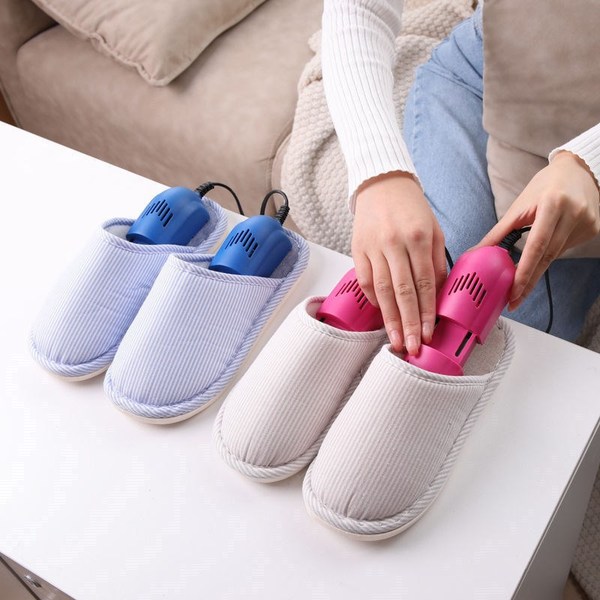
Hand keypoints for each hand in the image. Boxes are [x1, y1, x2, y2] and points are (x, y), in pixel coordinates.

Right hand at [352, 171, 446, 353]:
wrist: (382, 184)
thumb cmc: (412, 208)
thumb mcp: (435, 230)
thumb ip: (437, 262)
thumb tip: (436, 295)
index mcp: (419, 237)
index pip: (424, 283)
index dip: (426, 311)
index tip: (428, 333)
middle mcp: (395, 243)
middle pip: (402, 291)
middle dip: (408, 323)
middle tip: (412, 346)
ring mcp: (373, 247)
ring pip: (381, 290)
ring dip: (389, 318)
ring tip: (395, 340)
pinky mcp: (357, 249)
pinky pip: (364, 280)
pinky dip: (373, 299)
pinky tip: (381, 314)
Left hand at [475, 151, 599, 309]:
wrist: (579, 171)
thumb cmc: (545, 186)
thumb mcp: (519, 206)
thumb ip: (499, 231)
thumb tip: (478, 251)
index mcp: (552, 204)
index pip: (536, 246)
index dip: (525, 271)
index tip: (513, 291)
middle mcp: (572, 214)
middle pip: (547, 256)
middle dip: (528, 281)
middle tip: (513, 300)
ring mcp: (586, 223)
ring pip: (555, 256)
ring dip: (536, 271)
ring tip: (520, 285)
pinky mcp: (592, 230)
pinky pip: (565, 250)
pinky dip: (549, 255)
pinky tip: (543, 252)